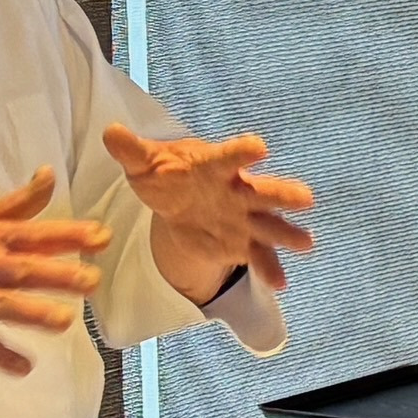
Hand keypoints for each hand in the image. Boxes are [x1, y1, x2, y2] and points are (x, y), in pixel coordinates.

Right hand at [0, 170, 104, 371]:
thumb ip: (17, 203)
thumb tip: (49, 174)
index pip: (35, 234)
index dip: (69, 235)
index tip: (102, 237)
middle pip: (24, 269)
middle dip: (58, 274)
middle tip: (92, 281)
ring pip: (3, 305)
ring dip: (33, 313)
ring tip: (64, 322)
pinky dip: (0, 355)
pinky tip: (25, 368)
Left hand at [101, 123, 316, 307]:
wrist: (177, 202)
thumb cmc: (166, 175)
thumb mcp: (145, 164)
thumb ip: (131, 151)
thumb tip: (111, 133)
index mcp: (216, 165)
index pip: (231, 156)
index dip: (243, 152)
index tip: (259, 148)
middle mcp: (237, 190)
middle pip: (264, 190)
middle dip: (283, 194)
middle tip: (306, 198)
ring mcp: (244, 218)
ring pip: (270, 225)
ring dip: (287, 233)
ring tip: (306, 243)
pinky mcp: (242, 244)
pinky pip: (259, 257)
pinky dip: (269, 269)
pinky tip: (280, 284)